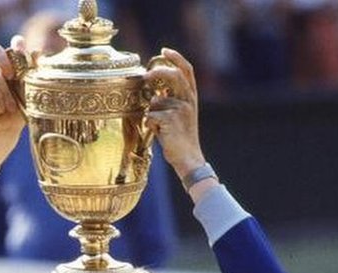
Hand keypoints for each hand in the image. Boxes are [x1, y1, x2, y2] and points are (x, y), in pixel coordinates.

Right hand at [0, 35, 30, 137]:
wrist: (7, 128)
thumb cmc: (23, 109)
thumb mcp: (32, 92)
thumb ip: (34, 74)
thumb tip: (38, 53)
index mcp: (17, 65)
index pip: (15, 45)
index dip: (17, 44)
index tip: (21, 50)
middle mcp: (1, 68)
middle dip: (3, 60)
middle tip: (11, 76)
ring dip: (5, 93)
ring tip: (12, 107)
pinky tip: (1, 109)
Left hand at [144, 48, 206, 181]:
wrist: (188, 158)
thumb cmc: (180, 138)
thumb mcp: (180, 115)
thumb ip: (171, 101)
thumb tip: (153, 91)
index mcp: (192, 98)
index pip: (187, 70)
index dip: (176, 57)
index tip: (164, 50)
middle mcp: (189, 101)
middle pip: (173, 75)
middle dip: (157, 72)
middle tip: (146, 76)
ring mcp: (181, 109)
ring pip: (155, 101)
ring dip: (152, 114)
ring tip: (159, 128)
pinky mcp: (171, 119)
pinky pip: (150, 115)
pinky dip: (150, 125)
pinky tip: (158, 133)